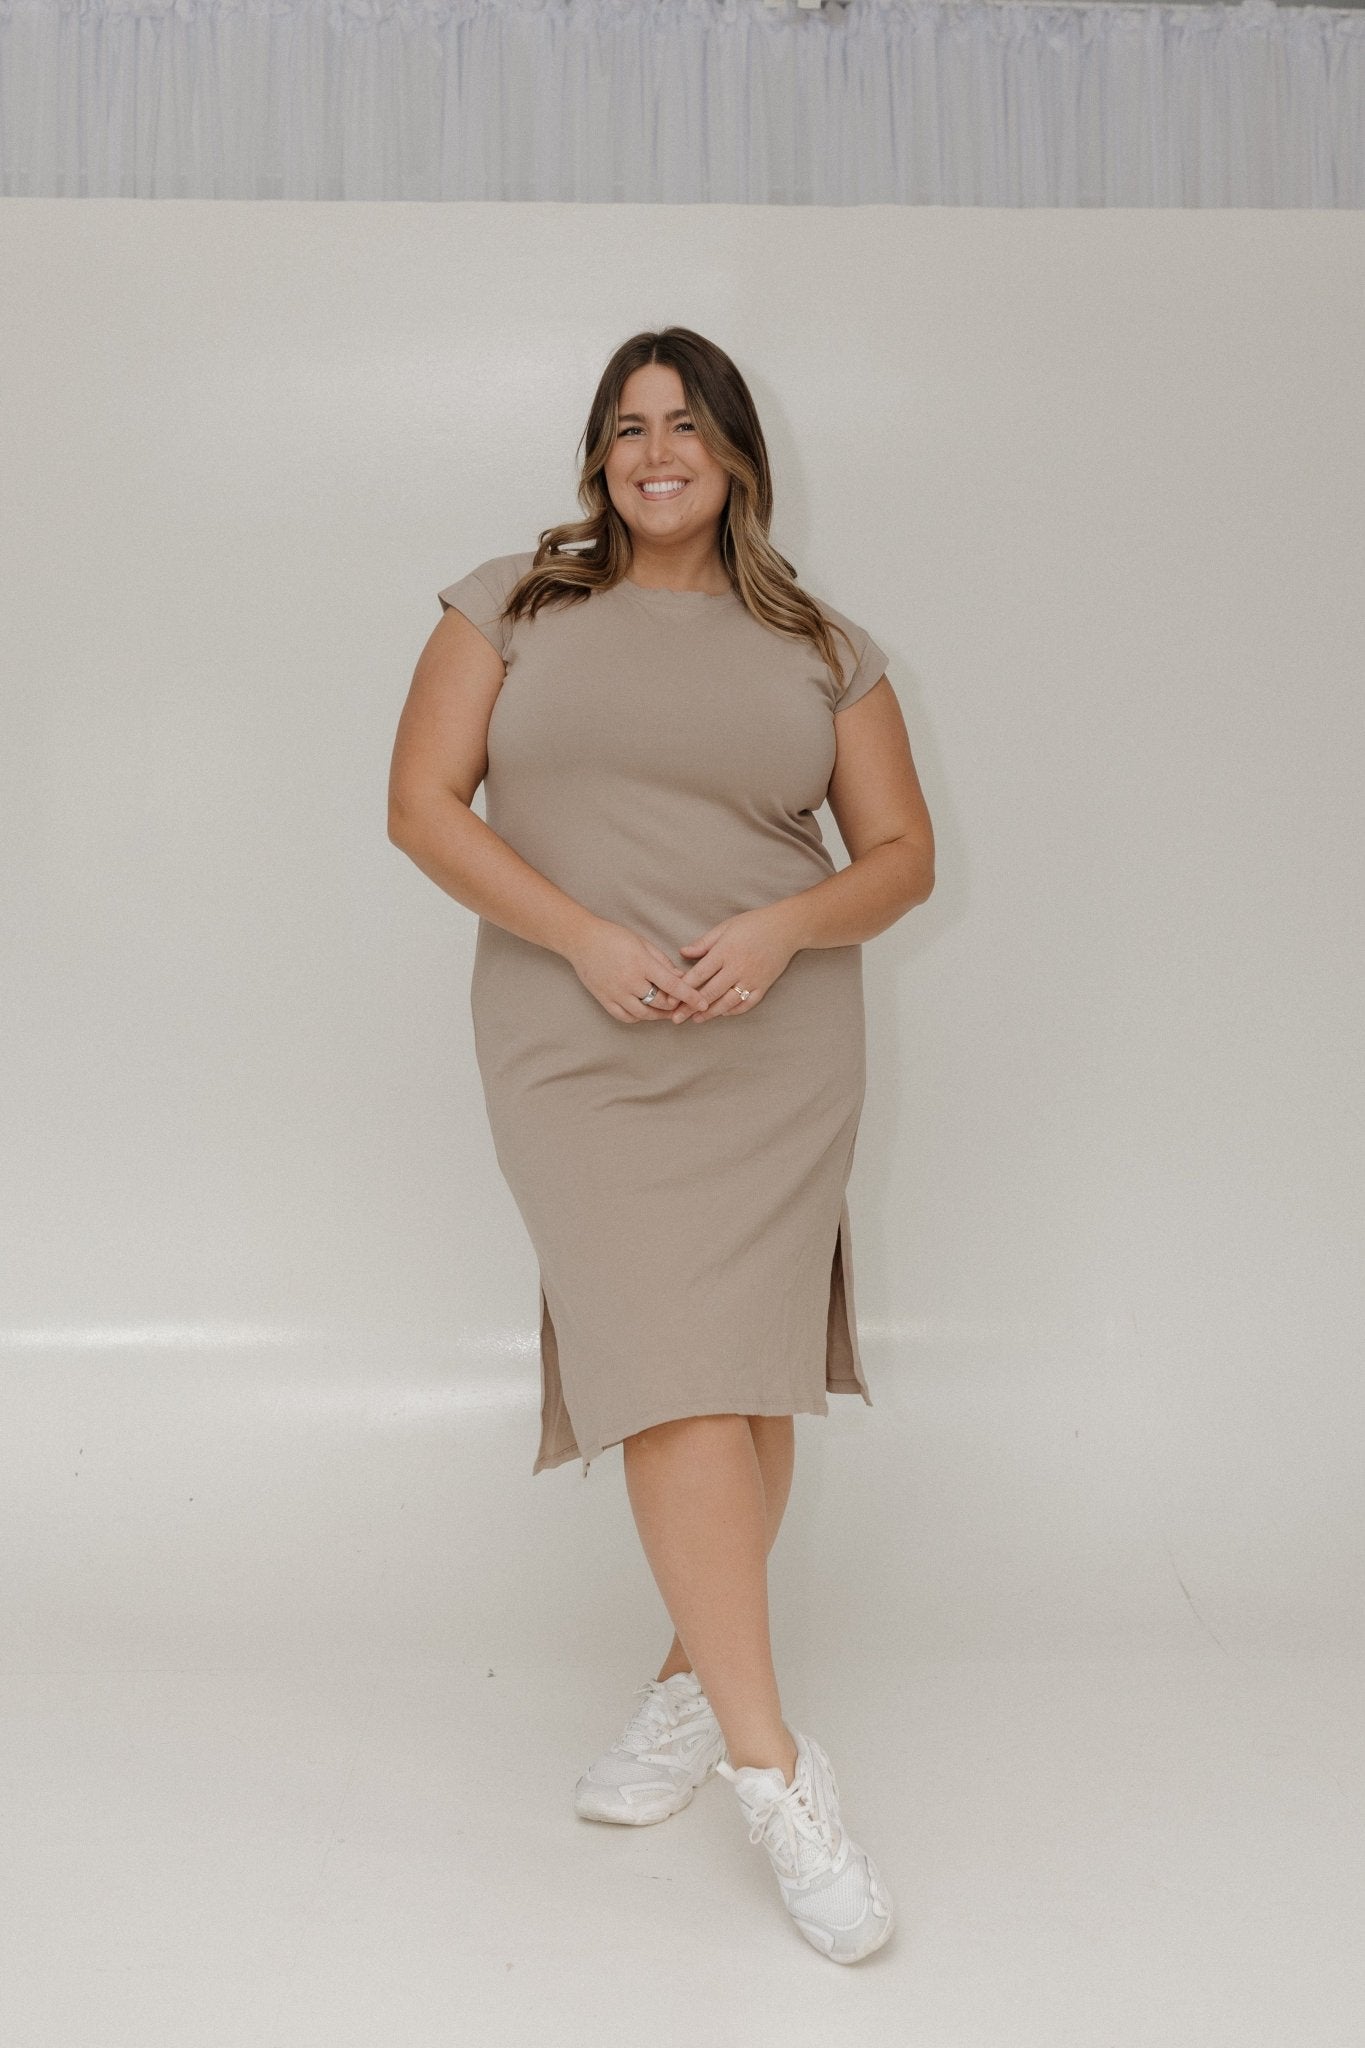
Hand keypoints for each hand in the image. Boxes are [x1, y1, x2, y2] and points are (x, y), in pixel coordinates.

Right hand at [566, 917, 711, 1024]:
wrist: (581, 940)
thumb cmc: (614, 937)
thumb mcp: (643, 944)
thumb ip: (663, 963)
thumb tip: (681, 978)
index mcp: (642, 964)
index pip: (672, 985)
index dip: (690, 996)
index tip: (703, 1003)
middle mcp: (629, 981)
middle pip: (660, 1002)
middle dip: (675, 1005)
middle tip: (683, 1004)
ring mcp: (616, 992)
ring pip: (644, 1013)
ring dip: (659, 1014)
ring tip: (667, 1011)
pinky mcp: (604, 999)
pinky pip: (626, 1017)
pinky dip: (639, 1017)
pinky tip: (645, 1011)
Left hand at [672, 904, 799, 1022]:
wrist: (787, 928)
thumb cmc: (753, 924)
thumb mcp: (725, 927)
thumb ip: (703, 943)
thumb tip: (682, 952)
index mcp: (725, 951)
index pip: (699, 974)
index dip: (683, 988)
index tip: (670, 999)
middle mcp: (737, 967)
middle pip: (710, 993)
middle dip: (691, 1007)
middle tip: (677, 1018)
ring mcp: (751, 978)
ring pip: (727, 1002)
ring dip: (710, 1013)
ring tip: (697, 1020)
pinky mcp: (763, 985)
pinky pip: (747, 1003)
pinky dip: (734, 1011)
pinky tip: (722, 1014)